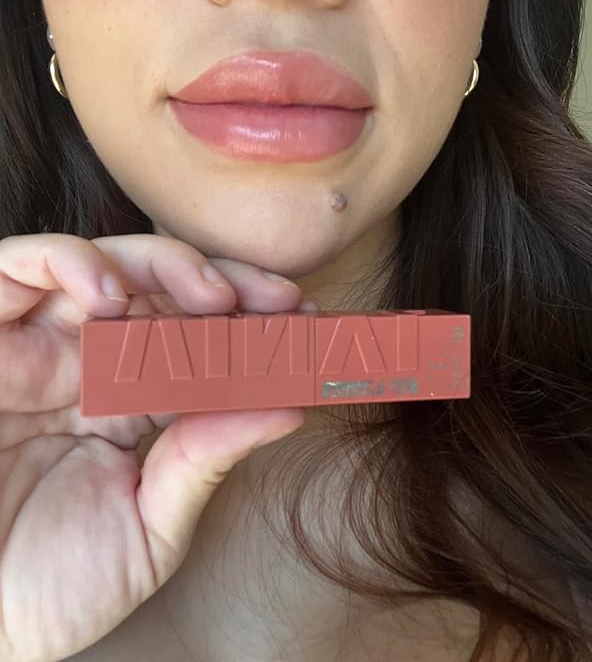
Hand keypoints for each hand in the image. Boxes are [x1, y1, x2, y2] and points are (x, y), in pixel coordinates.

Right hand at [0, 233, 311, 661]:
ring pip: (108, 264)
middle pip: (164, 291)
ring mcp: (38, 346)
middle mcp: (88, 364)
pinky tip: (112, 295)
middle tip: (277, 299)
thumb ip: (206, 460)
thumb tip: (287, 407)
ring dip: (167, 265)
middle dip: (228, 284)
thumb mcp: (148, 529)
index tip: (304, 324)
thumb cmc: (49, 586)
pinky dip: (72, 262)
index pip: (199, 344)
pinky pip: (22, 266)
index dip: (251, 326)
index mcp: (131, 403)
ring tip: (213, 295)